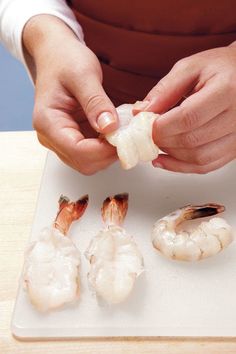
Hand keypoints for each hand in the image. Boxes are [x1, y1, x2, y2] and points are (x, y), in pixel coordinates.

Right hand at [23, 15, 117, 174]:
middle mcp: (51, 137)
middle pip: (84, 163)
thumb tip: (110, 128)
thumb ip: (96, 102)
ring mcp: (61, 141)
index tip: (125, 137)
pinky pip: (92, 153)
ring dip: (109, 151)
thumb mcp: (83, 74)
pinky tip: (115, 130)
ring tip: (121, 129)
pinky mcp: (72, 139)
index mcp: (48, 122)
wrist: (56, 54)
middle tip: (127, 133)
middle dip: (109, 153)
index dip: (105, 150)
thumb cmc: (65, 60)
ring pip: (90, 162)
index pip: (78, 151)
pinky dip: (107, 146)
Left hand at [134, 45, 235, 172]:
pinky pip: (207, 166)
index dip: (162, 127)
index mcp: (227, 90)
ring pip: (199, 158)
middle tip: (148, 135)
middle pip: (192, 141)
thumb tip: (141, 112)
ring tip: (157, 144)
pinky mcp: (235, 148)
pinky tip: (165, 159)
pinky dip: (182, 166)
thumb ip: (165, 90)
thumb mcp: (190, 68)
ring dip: (171, 156)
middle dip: (163, 141)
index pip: (188, 118)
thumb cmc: (220, 68)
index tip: (146, 126)